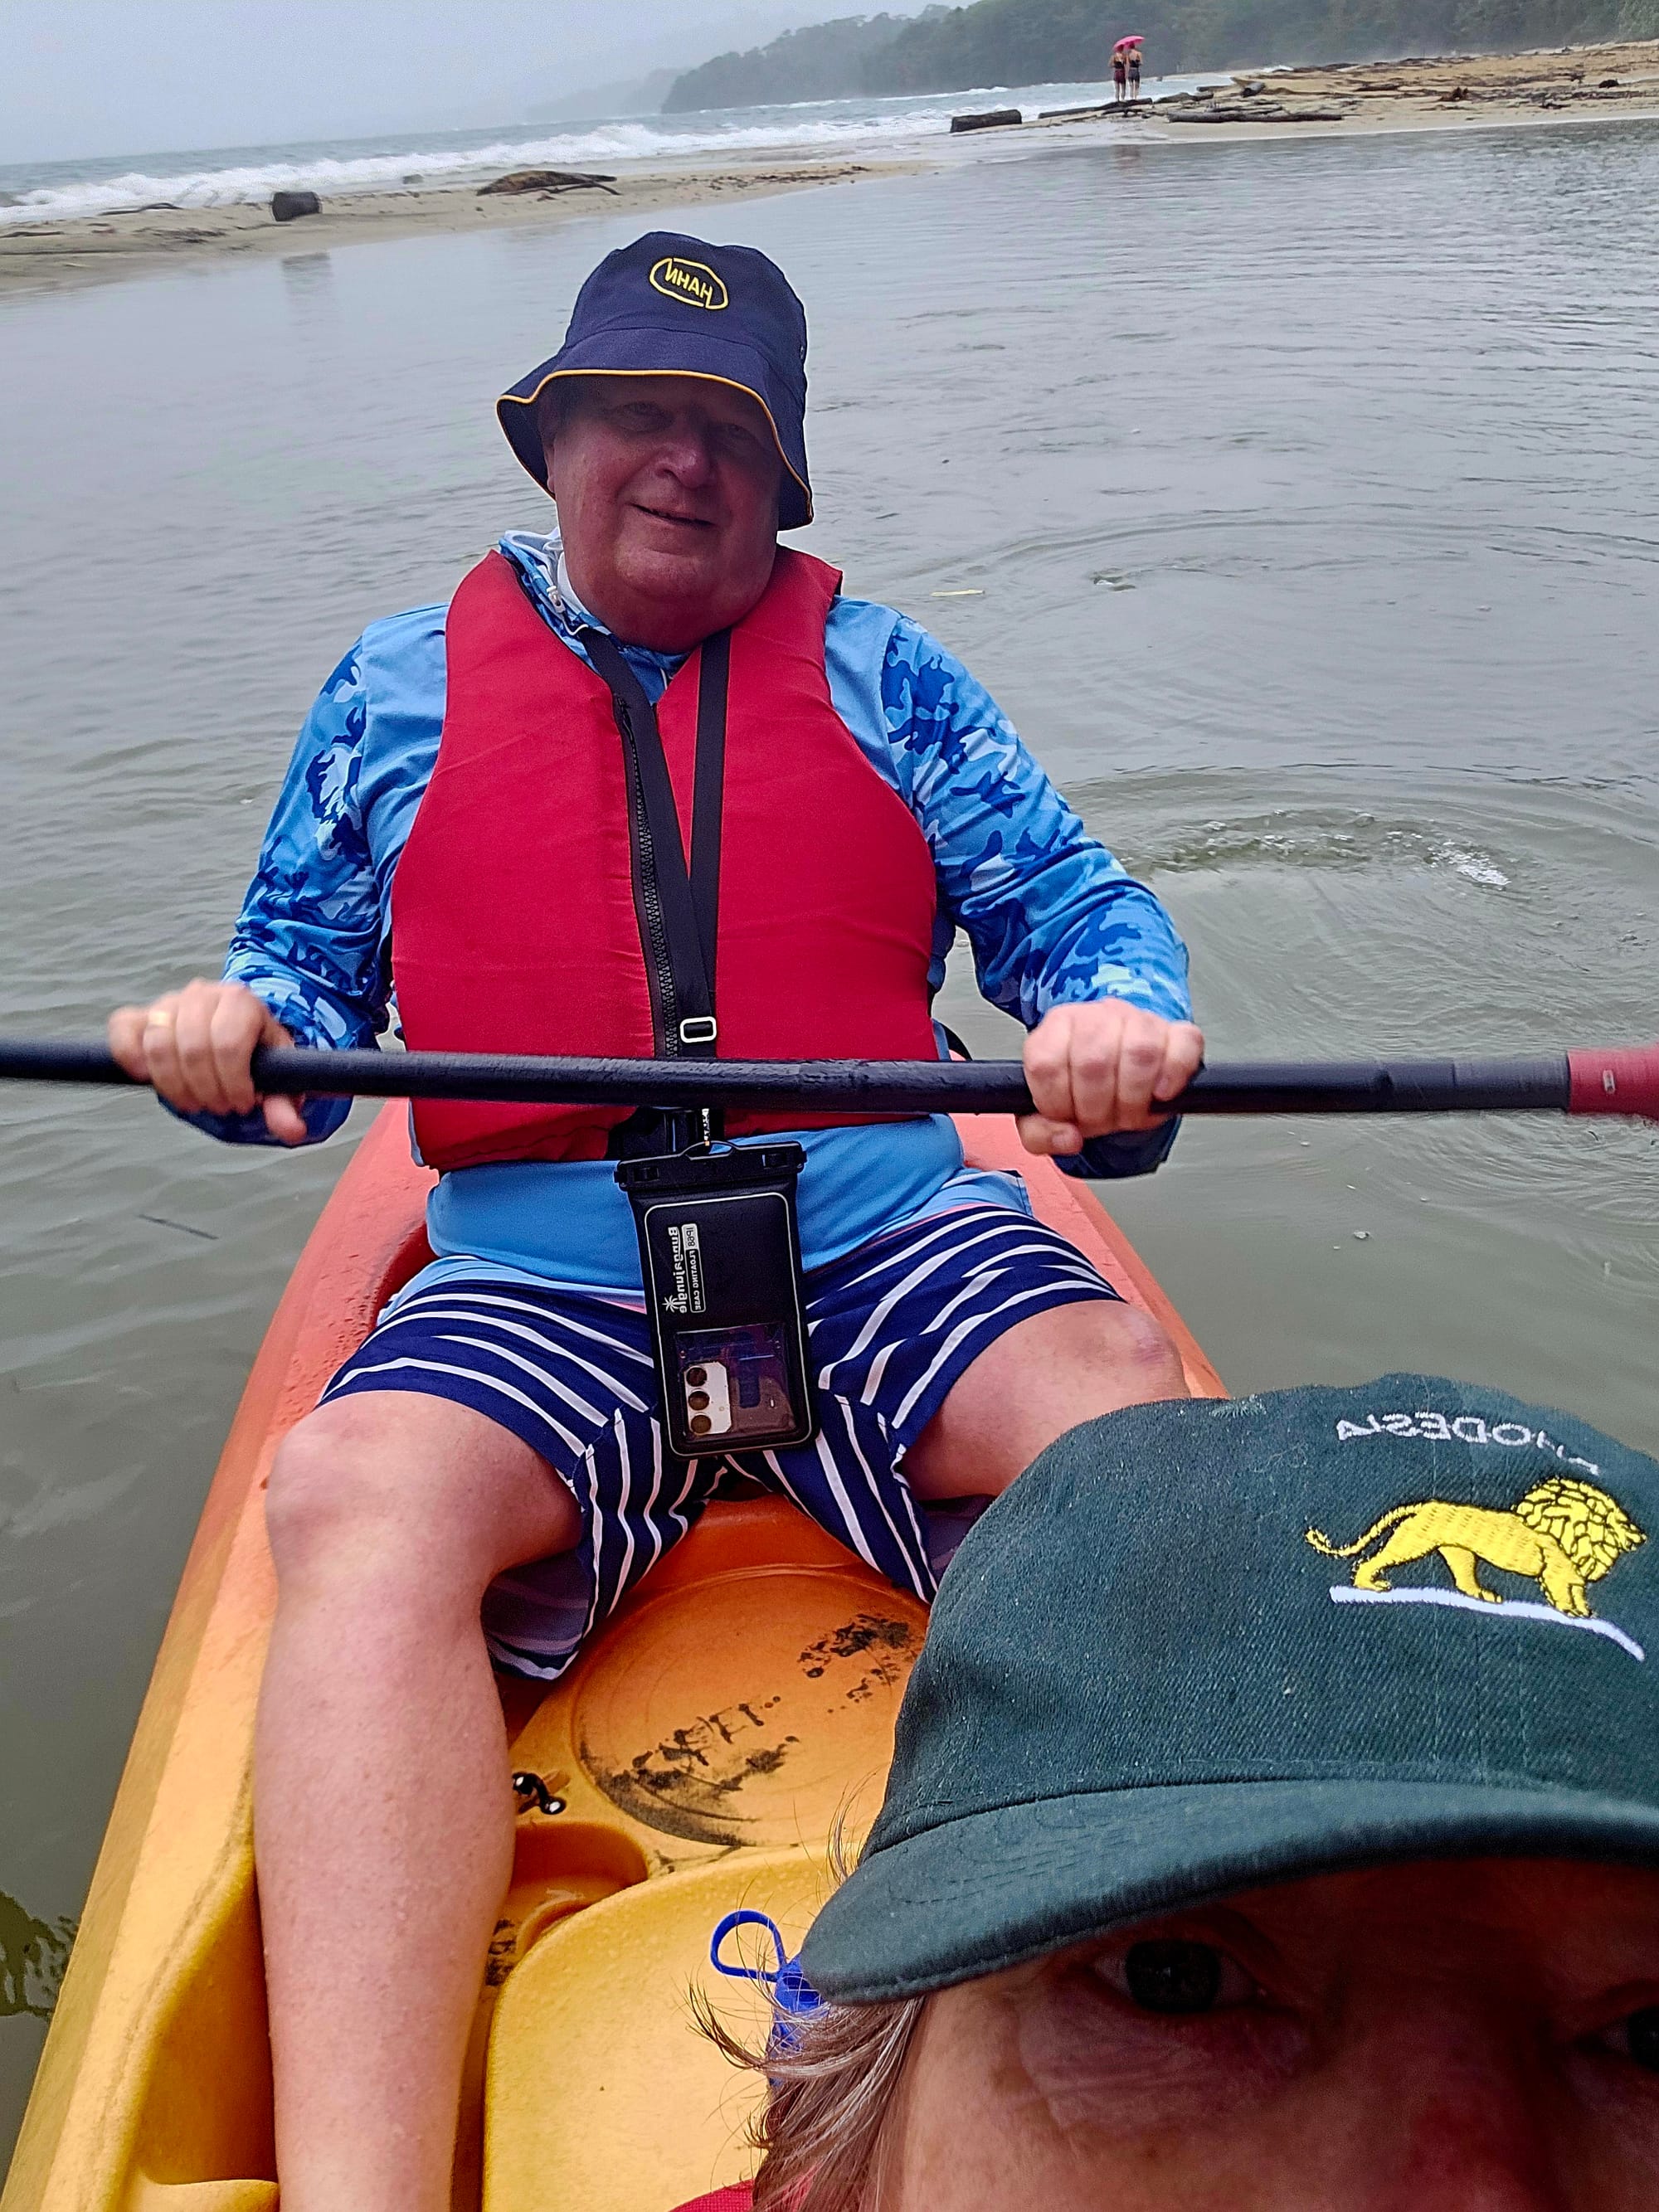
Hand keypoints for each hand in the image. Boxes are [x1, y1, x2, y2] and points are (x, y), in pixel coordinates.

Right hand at [108, 980, 305, 1144]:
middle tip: (219, 1107)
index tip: (242, 1103)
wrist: (235, 1032)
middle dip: (206, 1089)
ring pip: (158, 1043)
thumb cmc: (257, 1056)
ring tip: (193, 1102)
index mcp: (241, 1001)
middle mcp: (203, 994)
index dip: (233, 1082)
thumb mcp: (278, 1077)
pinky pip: (123, 1028)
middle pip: (193, 1047)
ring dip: (173, 1084)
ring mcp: (169, 1002)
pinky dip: (129, 1055)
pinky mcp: (142, 1014)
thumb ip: (283, 1104)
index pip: (229, 1044)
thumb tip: (292, 1132)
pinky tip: (144, 1078)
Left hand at [1018, 1000, 1203, 1157]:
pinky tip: (1161, 1093)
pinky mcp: (1176, 1031)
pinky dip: (1174, 1075)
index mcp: (1056, 1029)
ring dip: (1133, 1099)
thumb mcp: (1049, 1111)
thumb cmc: (1084, 1088)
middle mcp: (1096, 1018)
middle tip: (1101, 1121)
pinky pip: (1183, 1045)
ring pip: (1139, 1052)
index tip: (1067, 1116)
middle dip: (1097, 1109)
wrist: (1121, 1066)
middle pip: (1094, 1063)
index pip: (1046, 1065)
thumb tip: (1068, 1139)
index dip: (1058, 1103)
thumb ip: (1040, 1132)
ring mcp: (1138, 1019)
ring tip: (1128, 1114)